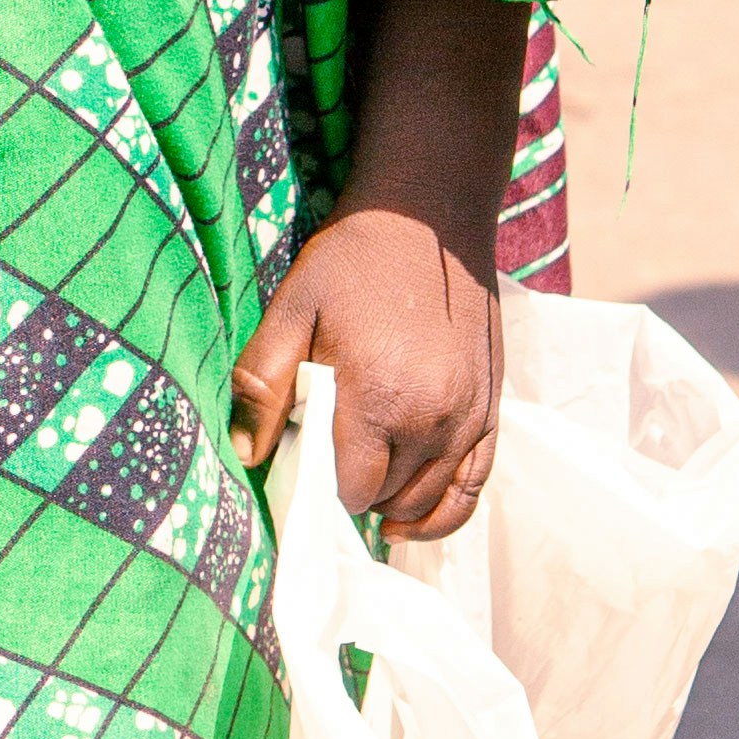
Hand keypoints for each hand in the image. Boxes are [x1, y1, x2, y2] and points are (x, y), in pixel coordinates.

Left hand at [229, 205, 502, 537]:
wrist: (430, 215)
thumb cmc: (353, 259)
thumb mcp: (292, 305)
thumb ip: (263, 380)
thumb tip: (248, 454)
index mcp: (377, 395)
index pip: (344, 487)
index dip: (314, 485)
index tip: (296, 463)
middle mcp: (430, 417)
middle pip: (382, 498)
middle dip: (348, 490)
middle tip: (321, 460)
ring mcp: (467, 418)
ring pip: (423, 500)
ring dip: (387, 499)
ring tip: (356, 475)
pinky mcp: (490, 411)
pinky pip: (471, 490)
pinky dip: (440, 515)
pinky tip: (405, 522)